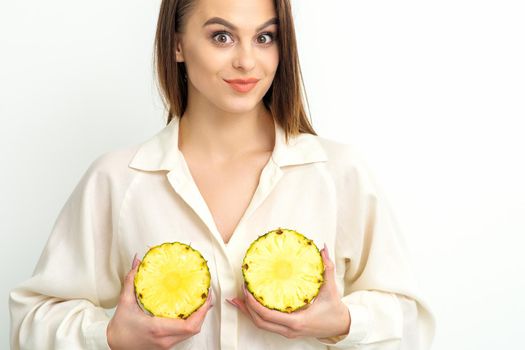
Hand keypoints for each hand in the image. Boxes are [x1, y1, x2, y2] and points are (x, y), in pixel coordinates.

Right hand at [106, 255, 213, 349]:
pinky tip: (191, 310)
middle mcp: (165, 339)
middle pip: (195, 328)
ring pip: (191, 332)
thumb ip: (131, 281)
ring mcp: (167, 344)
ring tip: (201, 299)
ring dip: (199, 316)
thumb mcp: (124, 302)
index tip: (205, 296)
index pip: (189, 325)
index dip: (201, 311)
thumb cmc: (119, 329)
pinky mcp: (166, 346)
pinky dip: (191, 322)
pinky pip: (184, 334)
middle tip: (206, 294)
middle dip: (204, 311)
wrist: (113, 346)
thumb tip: (138, 262)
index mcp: (157, 329)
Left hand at [227, 244, 349, 339]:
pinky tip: (249, 305)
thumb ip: (327, 268)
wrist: (341, 326)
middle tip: (237, 292)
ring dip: (248, 312)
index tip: (247, 288)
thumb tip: (323, 249)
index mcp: (297, 321)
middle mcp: (289, 329)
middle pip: (259, 322)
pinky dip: (256, 315)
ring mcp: (287, 332)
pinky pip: (267, 324)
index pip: (267, 315)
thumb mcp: (330, 289)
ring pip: (261, 325)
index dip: (253, 303)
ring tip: (236, 300)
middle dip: (245, 308)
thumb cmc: (334, 309)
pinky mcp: (287, 331)